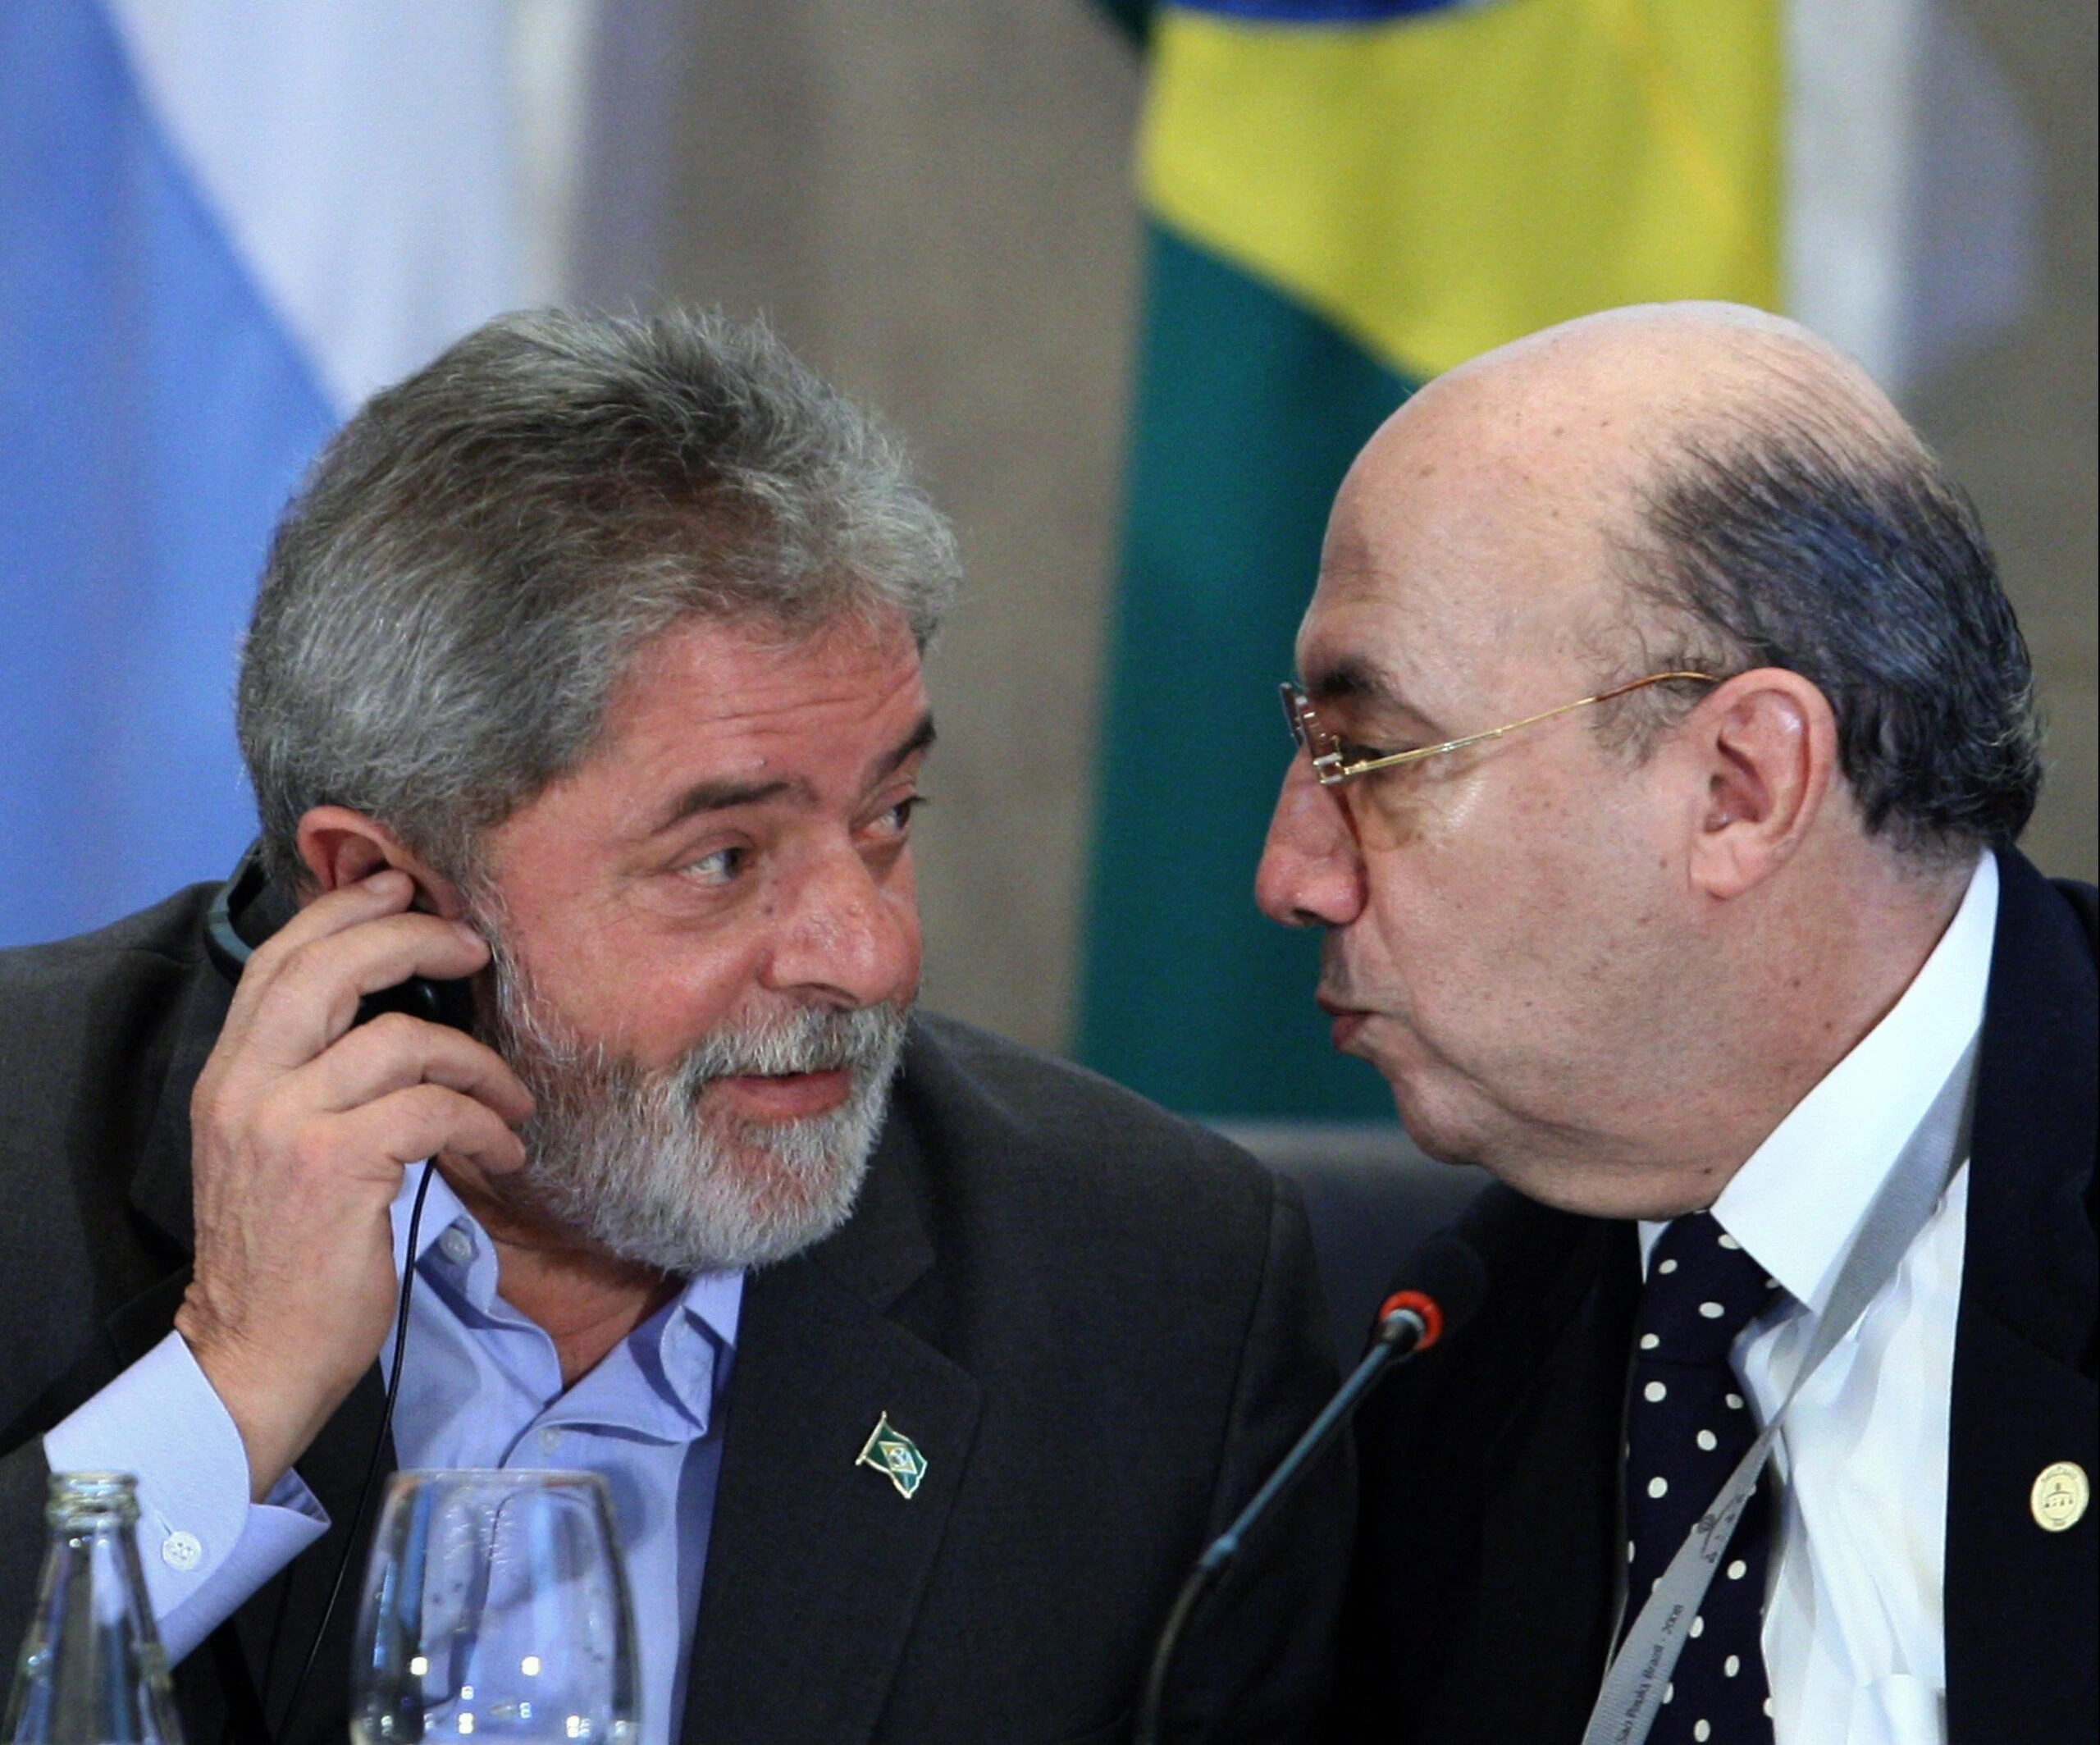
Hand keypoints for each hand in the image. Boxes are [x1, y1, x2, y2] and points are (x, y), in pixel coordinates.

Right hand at [176, 869, 533, 1498]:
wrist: (255, 1352)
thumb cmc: (289, 1252)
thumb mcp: (277, 1145)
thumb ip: (314, 1075)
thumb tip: (396, 1011)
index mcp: (229, 1073)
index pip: (279, 958)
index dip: (345, 910)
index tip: (405, 887)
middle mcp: (246, 1085)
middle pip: (332, 967)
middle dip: (414, 937)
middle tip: (475, 947)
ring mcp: (286, 1123)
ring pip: (403, 1040)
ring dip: (478, 1062)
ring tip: (511, 1097)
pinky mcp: (334, 1165)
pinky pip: (435, 1109)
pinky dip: (485, 1121)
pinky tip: (505, 1147)